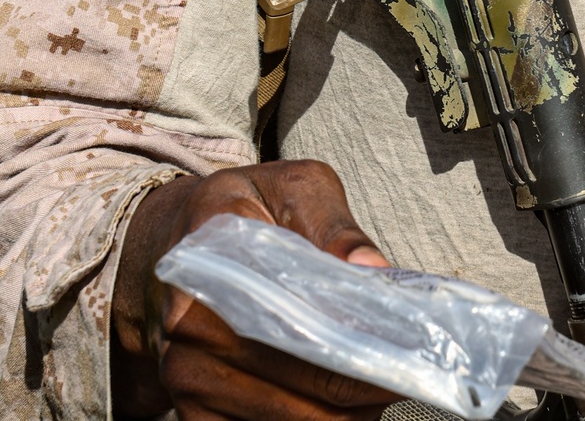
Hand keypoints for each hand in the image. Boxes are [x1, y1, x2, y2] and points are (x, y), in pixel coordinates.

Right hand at [111, 159, 394, 419]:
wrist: (179, 240)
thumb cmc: (246, 207)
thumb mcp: (292, 186)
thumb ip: (334, 223)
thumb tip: (373, 268)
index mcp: (209, 263)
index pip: (293, 323)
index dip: (355, 345)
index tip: (402, 349)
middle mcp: (188, 331)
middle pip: (298, 387)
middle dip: (361, 387)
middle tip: (405, 372)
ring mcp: (187, 379)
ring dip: (344, 413)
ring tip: (379, 383)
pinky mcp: (195, 413)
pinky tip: (342, 403)